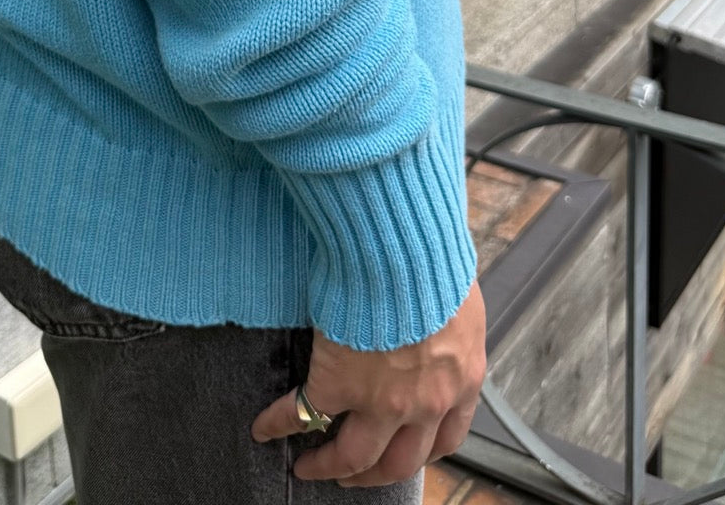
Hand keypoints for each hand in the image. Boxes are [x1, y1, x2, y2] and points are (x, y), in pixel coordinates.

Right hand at [249, 281, 485, 485]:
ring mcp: (382, 400)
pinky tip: (264, 428)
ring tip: (309, 467)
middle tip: (351, 475)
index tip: (401, 453)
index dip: (419, 452)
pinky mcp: (338, 383)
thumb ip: (449, 324)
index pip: (445, 438)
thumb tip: (437, 316)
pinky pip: (304, 414)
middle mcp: (426, 402)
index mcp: (460, 379)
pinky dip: (279, 424)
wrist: (402, 250)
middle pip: (399, 462)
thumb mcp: (457, 298)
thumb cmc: (434, 259)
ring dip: (329, 467)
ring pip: (355, 457)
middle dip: (373, 474)